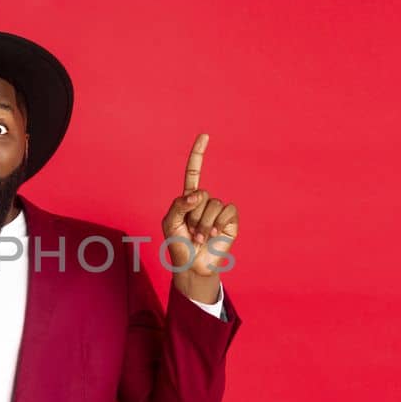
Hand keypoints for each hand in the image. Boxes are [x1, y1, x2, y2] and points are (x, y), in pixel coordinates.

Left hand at [161, 134, 239, 302]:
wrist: (192, 266)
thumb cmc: (178, 245)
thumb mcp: (169, 223)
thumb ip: (178, 204)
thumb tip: (199, 194)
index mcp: (188, 199)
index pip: (194, 172)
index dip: (198, 154)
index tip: (205, 135)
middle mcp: (205, 202)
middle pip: (201, 194)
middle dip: (193, 215)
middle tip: (190, 231)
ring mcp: (219, 211)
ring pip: (213, 204)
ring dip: (203, 224)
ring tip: (200, 237)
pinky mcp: (231, 221)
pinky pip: (227, 210)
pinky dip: (218, 224)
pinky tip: (214, 236)